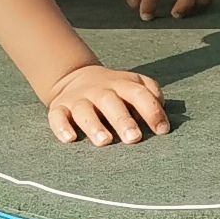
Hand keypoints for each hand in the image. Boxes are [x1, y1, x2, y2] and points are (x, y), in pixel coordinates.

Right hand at [46, 58, 170, 144]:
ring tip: (104, 141)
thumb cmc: (116, 90)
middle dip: (123, 120)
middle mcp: (99, 90)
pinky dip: (61, 127)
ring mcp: (78, 99)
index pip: (139, 94)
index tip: (162, 130)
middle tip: (134, 138)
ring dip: (94, 125)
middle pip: (110, 102)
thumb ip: (151, 95)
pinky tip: (70, 139)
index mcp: (122, 85)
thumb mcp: (135, 84)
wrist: (77, 77)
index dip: (152, 111)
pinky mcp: (59, 108)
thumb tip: (162, 114)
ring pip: (84, 110)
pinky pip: (57, 116)